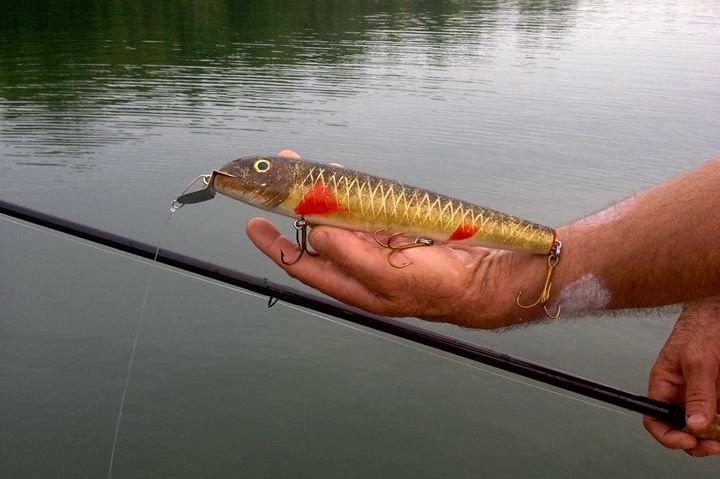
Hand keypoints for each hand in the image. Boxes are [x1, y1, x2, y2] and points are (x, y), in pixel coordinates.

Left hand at [245, 151, 547, 328]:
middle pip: (316, 237)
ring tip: (306, 169)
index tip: (254, 224)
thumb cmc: (437, 286)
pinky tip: (341, 177)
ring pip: (339, 220)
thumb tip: (314, 236)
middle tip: (280, 179)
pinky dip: (350, 194)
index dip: (276, 247)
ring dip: (322, 195)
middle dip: (296, 209)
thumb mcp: (389, 276)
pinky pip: (364, 211)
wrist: (483, 280)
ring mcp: (376, 249)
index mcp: (351, 285)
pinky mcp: (394, 232)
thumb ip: (351, 256)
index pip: (303, 266)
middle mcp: (358, 268)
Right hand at [644, 296, 719, 456]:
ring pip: (706, 426)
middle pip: (683, 428)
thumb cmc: (702, 326)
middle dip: (698, 441)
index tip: (686, 441)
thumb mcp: (698, 360)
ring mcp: (704, 395)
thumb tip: (694, 424)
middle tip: (714, 443)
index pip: (655, 418)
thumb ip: (698, 392)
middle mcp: (683, 393)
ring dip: (716, 434)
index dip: (667, 435)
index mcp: (665, 384)